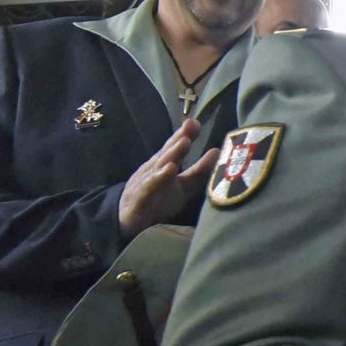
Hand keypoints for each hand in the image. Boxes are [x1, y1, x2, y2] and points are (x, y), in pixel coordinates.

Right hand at [118, 119, 220, 238]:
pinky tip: (170, 169)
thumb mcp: (182, 187)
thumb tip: (218, 151)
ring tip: (185, 142)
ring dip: (172, 153)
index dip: (183, 134)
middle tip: (191, 125)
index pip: (173, 148)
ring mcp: (144, 184)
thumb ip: (199, 171)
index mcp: (163, 166)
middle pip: (166, 153)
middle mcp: (153, 171)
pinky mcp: (139, 201)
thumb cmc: (157, 201)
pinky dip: (158, 178)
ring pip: (158, 167)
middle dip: (178, 139)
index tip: (195, 122)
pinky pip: (149, 188)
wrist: (127, 224)